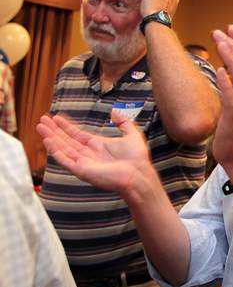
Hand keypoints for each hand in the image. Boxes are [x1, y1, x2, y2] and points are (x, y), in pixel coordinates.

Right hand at [37, 112, 152, 194]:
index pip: (78, 134)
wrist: (138, 174)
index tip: (57, 117)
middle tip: (43, 119)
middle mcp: (89, 154)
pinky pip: (64, 160)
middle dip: (54, 130)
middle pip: (67, 140)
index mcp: (98, 146)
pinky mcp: (81, 170)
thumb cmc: (137, 158)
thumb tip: (114, 112)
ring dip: (51, 137)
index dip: (67, 126)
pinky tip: (47, 140)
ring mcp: (84, 162)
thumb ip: (123, 122)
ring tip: (40, 126)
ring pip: (63, 148)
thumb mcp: (132, 134)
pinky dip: (55, 150)